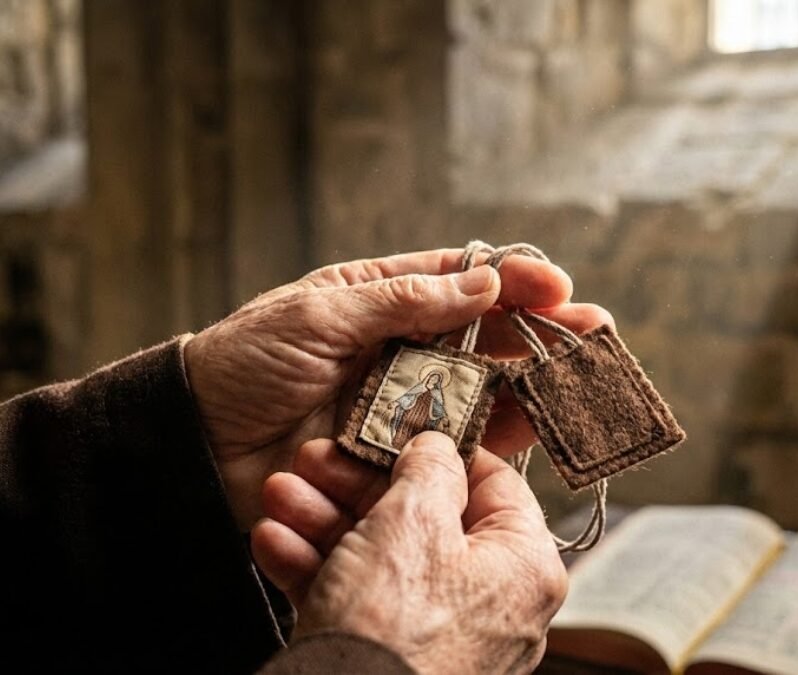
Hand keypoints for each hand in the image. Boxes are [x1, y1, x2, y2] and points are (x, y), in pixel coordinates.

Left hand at [184, 249, 610, 528]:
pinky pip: (460, 446)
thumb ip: (403, 302)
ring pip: (485, 392)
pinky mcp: (400, 458)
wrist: (194, 444)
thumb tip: (483, 284)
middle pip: (486, 338)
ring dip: (536, 384)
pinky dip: (503, 438)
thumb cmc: (242, 363)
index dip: (510, 279)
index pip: (459, 282)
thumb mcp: (318, 314)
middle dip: (541, 332)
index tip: (555, 281)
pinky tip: (544, 428)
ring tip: (587, 376)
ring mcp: (404, 407)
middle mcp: (401, 352)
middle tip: (595, 328)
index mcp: (379, 300)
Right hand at [253, 432, 567, 673]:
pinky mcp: (392, 660)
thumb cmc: (394, 631)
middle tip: (315, 460)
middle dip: (358, 485)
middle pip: (426, 518)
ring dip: (324, 520)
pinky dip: (316, 570)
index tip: (397, 429)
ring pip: (383, 557)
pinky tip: (272, 543)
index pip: (495, 484)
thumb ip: (429, 467)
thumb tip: (437, 444)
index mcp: (524, 565)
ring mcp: (442, 637)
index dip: (442, 449)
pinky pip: (359, 601)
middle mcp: (493, 603)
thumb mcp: (412, 520)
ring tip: (278, 495)